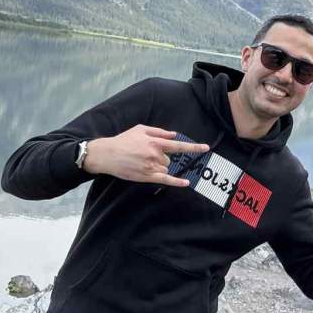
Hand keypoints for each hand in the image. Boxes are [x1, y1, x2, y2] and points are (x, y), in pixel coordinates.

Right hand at [83, 125, 208, 186]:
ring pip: (165, 169)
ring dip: (159, 167)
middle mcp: (155, 155)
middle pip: (169, 160)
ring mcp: (151, 167)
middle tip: (145, 156)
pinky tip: (186, 182)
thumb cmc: (123, 140)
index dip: (193, 147)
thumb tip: (174, 135)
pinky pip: (166, 180)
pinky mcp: (146, 177)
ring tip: (142, 163)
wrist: (106, 154)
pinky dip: (177, 182)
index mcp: (155, 142)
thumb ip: (159, 132)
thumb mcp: (140, 129)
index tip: (206, 148)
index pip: (178, 145)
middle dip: (161, 158)